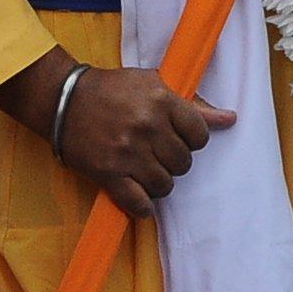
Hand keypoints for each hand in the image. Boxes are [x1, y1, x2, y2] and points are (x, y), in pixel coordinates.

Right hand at [0, 52, 232, 219]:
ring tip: (142, 169)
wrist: (61, 98)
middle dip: (172, 160)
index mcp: (160, 100)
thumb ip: (192, 105)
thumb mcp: (152, 84)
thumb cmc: (111, 89)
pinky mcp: (108, 173)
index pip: (200, 136)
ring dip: (157, 181)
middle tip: (154, 151)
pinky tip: (137, 195)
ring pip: (165, 185)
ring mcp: (127, 152)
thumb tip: (231, 119)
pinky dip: (143, 206)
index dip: (190, 139)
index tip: (175, 136)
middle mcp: (146, 126)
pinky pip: (140, 204)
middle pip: (184, 163)